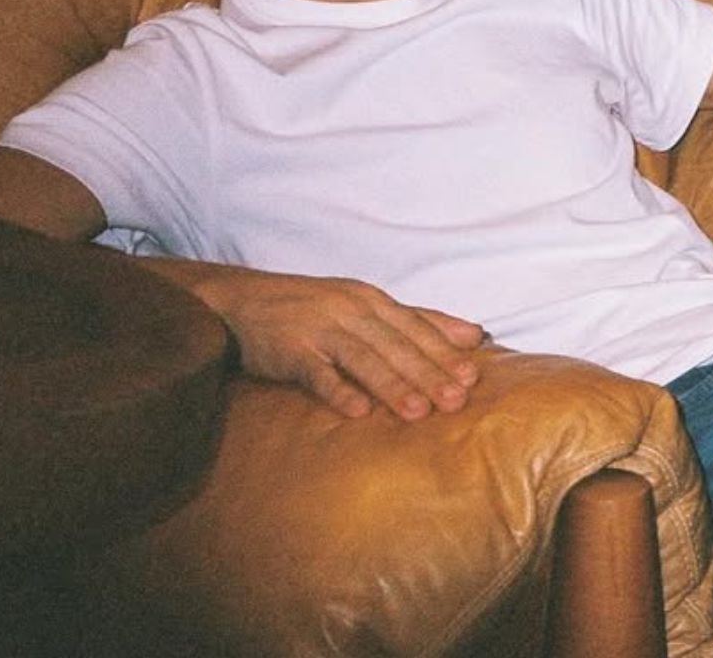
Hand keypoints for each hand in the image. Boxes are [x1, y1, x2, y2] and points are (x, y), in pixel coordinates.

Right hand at [164, 262, 485, 419]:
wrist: (238, 300)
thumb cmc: (310, 308)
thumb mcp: (364, 305)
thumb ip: (418, 319)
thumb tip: (474, 335)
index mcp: (371, 300)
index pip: (415, 327)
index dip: (443, 353)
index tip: (471, 378)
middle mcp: (349, 310)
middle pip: (395, 344)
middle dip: (428, 373)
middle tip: (455, 401)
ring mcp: (318, 327)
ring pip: (363, 358)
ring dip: (392, 385)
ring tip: (417, 412)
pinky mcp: (288, 349)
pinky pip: (316, 372)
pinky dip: (337, 390)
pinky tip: (357, 411)